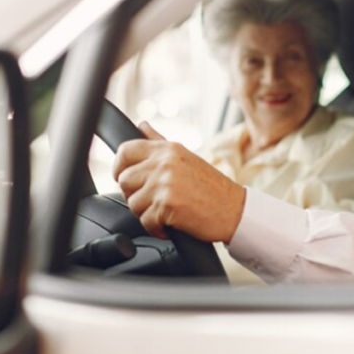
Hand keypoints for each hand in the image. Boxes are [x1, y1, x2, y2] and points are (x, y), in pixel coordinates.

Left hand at [113, 122, 245, 243]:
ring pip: (132, 203)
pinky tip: (169, 225)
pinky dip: (156, 229)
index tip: (124, 179)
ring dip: (146, 213)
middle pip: (124, 180)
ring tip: (166, 212)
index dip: (119, 167)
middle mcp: (164, 163)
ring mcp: (165, 183)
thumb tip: (142, 125)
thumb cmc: (212, 187)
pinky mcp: (167, 204)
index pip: (125, 151)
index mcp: (167, 149)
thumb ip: (159, 141)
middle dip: (134, 195)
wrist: (235, 210)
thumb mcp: (185, 156)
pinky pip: (145, 221)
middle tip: (153, 201)